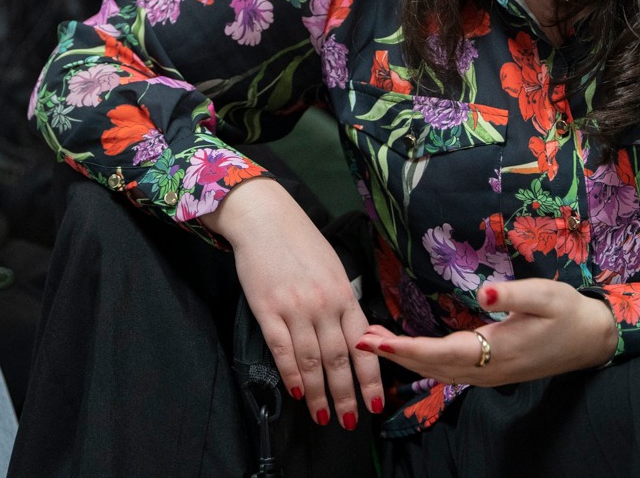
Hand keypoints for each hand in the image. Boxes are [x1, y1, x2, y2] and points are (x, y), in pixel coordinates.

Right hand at [203, 177, 382, 429]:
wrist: (264, 218)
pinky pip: (281, 350)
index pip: (363, 345)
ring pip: (311, 361)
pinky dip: (291, 375)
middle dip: (346, 395)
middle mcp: (323, 305)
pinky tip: (296, 392)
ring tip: (322, 415)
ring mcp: (295, 308)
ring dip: (318, 393)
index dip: (369, 378)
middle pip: (338, 360)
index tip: (375, 404)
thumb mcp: (332, 269)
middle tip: (349, 421)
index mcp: (344, 295)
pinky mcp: (267, 309)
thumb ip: (343, 303)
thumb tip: (356, 337)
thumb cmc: (300, 242)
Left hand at [357, 280, 617, 386]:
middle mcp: (487, 370)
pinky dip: (421, 360)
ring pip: (437, 372)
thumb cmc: (568, 313)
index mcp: (496, 351)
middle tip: (359, 340)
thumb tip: (482, 291)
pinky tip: (408, 349)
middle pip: (431, 367)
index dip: (406, 348)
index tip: (377, 342)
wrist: (592, 339)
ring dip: (404, 358)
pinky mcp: (490, 371)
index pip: (440, 353)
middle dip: (394, 355)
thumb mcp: (545, 296)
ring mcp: (488, 375)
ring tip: (374, 343)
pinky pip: (447, 371)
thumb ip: (512, 294)